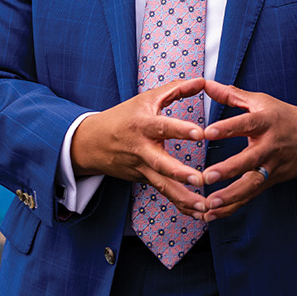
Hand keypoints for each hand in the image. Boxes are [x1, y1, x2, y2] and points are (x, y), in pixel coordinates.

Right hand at [70, 77, 208, 217]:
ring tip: (205, 206)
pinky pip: (163, 193)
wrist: (92, 142)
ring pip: (163, 185)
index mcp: (143, 124)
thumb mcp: (146, 99)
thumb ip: (176, 89)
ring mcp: (141, 167)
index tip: (201, 133)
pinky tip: (199, 215)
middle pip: (161, 163)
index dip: (181, 130)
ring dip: (184, 198)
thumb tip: (203, 80)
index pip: (163, 126)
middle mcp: (141, 148)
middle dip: (181, 173)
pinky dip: (180, 205)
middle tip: (201, 179)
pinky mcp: (143, 180)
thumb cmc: (124, 117)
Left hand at [199, 80, 296, 221]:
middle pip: (249, 160)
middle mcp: (270, 146)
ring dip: (230, 196)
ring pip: (251, 184)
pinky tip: (213, 215)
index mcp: (266, 122)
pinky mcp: (270, 182)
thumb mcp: (262, 101)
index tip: (207, 133)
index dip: (227, 128)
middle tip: (207, 176)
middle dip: (228, 170)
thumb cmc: (285, 118)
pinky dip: (232, 207)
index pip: (246, 124)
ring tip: (209, 203)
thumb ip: (232, 95)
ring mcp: (271, 167)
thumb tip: (206, 83)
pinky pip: (250, 197)